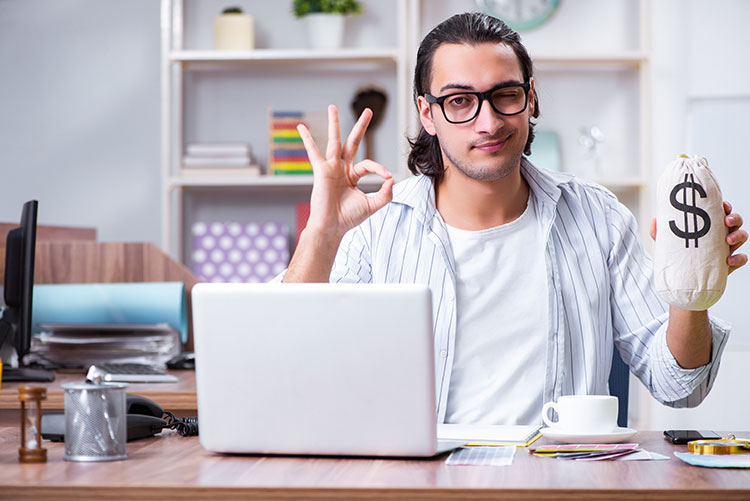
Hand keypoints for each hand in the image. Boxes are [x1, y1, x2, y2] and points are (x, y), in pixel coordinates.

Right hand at [297, 104, 393, 239]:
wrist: (332, 227)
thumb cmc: (348, 218)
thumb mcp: (373, 205)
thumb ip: (385, 193)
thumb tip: (391, 179)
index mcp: (352, 176)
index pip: (368, 164)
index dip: (380, 168)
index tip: (387, 176)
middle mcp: (342, 169)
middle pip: (353, 142)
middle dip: (361, 127)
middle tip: (368, 111)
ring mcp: (331, 168)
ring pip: (334, 141)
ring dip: (334, 124)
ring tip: (333, 107)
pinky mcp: (321, 170)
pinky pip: (313, 152)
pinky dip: (307, 140)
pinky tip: (301, 127)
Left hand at [650, 201, 747, 273]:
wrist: (682, 279)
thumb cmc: (677, 256)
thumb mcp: (667, 244)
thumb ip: (659, 233)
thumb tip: (655, 220)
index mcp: (709, 227)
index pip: (721, 212)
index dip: (725, 207)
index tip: (722, 205)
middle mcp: (721, 235)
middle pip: (735, 221)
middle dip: (735, 219)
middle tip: (727, 221)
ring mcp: (727, 248)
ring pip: (742, 236)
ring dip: (738, 236)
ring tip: (728, 240)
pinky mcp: (730, 263)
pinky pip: (742, 259)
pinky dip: (739, 258)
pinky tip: (729, 260)